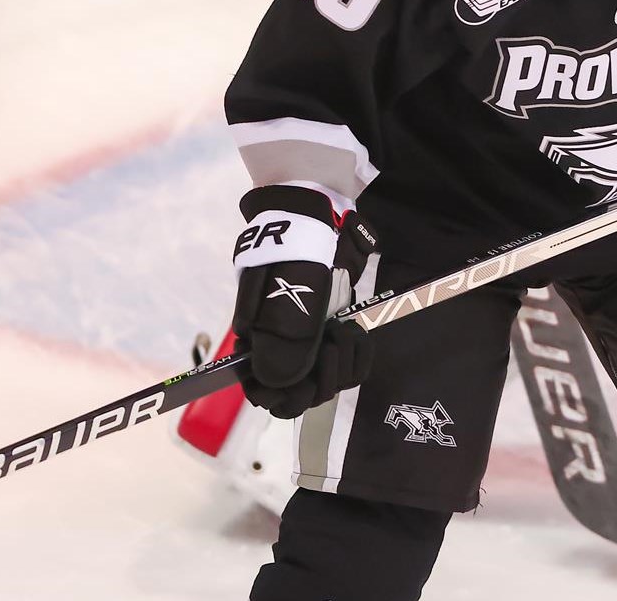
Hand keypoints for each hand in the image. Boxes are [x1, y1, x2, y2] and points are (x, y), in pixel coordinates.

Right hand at [230, 186, 377, 417]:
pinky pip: (351, 365)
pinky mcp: (336, 333)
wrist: (320, 219)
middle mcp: (282, 348)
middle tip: (330, 343)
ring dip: (343, 362)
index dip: (285, 397)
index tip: (306, 380)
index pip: (265, 394)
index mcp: (257, 343)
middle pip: (301, 395)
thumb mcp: (286, 295)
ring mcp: (311, 342)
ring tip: (342, 330)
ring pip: (329, 382)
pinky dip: (359, 354)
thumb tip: (276, 385)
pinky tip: (356, 333)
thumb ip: (282, 342)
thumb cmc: (293, 253)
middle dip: (322, 378)